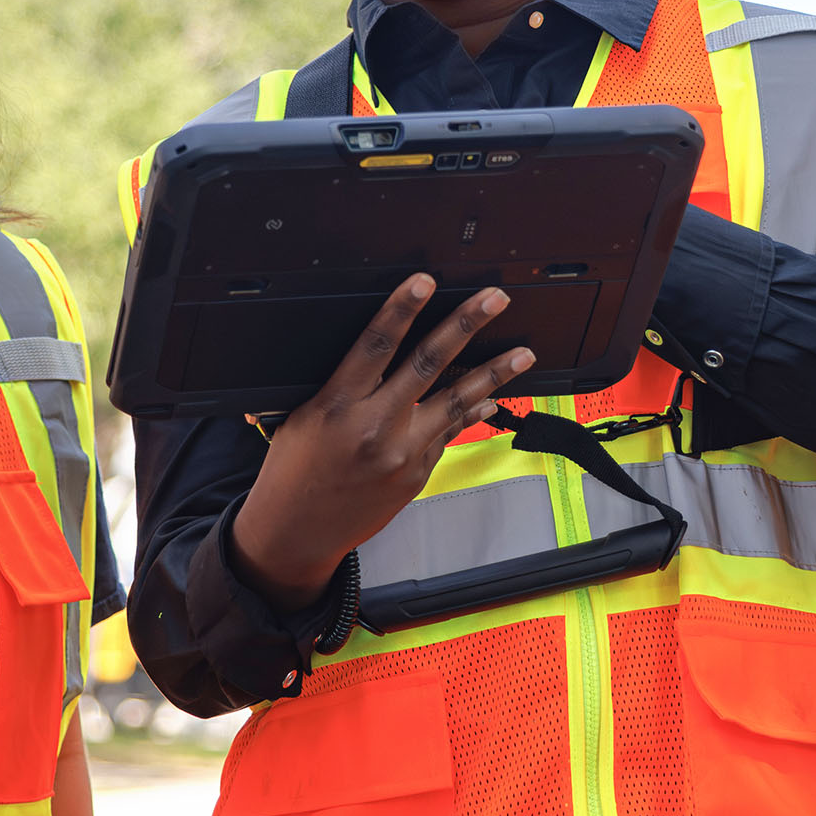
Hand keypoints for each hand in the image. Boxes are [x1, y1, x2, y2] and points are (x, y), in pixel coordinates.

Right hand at [229, 275, 535, 610]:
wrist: (297, 533)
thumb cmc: (292, 472)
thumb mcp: (299, 416)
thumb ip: (335, 384)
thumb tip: (369, 350)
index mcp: (337, 406)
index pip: (375, 346)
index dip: (402, 310)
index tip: (424, 282)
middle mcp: (375, 428)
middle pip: (428, 364)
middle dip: (465, 326)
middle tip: (495, 299)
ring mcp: (403, 454)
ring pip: (456, 402)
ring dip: (494, 373)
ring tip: (523, 352)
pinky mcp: (418, 474)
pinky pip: (450, 433)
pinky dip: (472, 411)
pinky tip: (493, 397)